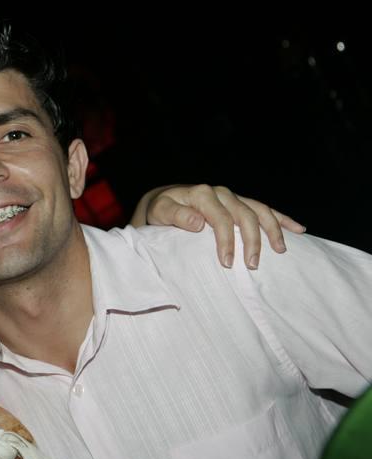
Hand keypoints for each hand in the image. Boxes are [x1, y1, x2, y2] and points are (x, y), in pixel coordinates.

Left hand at [132, 184, 305, 268]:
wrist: (165, 200)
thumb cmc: (161, 210)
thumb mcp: (160, 212)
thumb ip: (176, 216)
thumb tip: (197, 223)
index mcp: (202, 194)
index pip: (220, 219)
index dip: (226, 241)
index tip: (227, 263)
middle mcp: (221, 193)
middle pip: (244, 215)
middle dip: (251, 240)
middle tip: (252, 265)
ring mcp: (232, 197)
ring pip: (259, 210)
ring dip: (272, 230)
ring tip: (280, 250)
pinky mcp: (240, 202)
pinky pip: (264, 209)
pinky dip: (282, 219)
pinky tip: (298, 229)